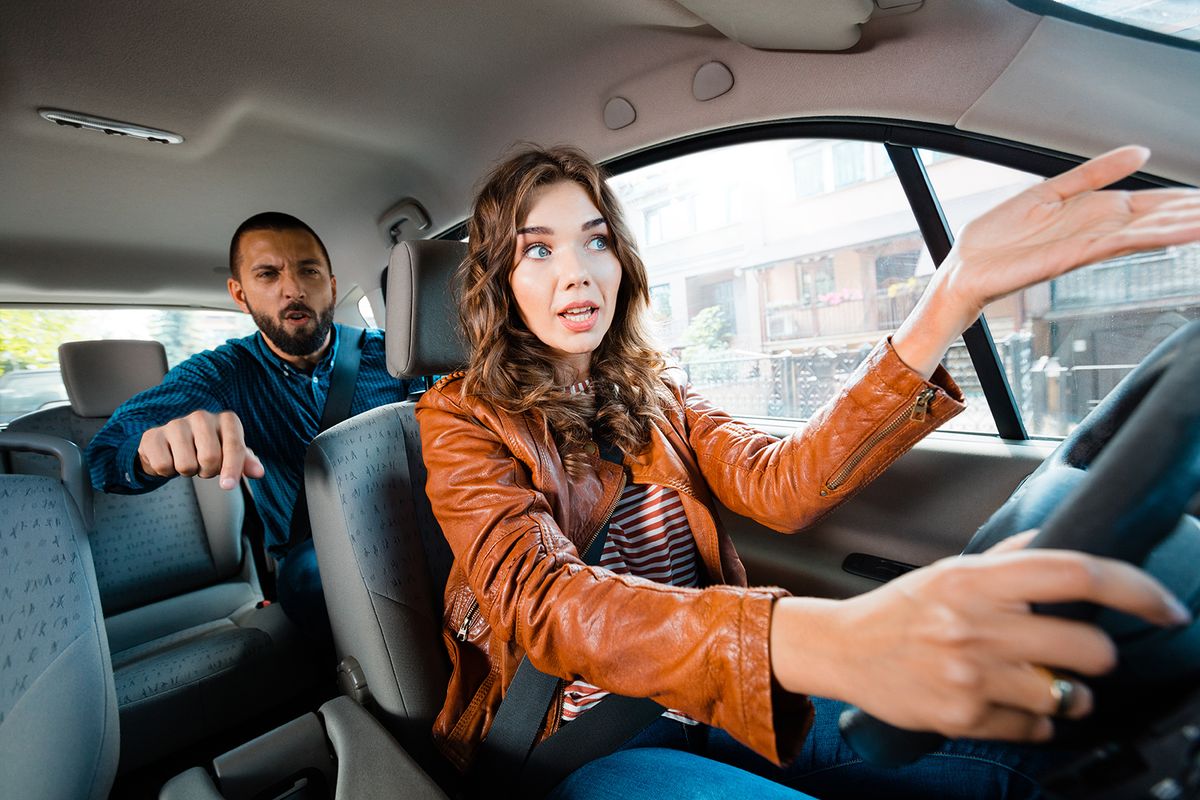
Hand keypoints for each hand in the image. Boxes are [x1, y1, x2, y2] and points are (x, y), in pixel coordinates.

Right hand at [137, 409, 265, 488]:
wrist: (170, 445)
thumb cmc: (208, 449)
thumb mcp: (230, 454)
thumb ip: (246, 462)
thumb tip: (259, 472)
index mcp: (226, 420)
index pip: (233, 447)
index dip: (232, 469)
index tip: (227, 486)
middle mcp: (201, 416)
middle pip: (210, 458)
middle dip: (208, 472)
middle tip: (204, 466)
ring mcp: (175, 424)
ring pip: (186, 465)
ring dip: (188, 472)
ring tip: (187, 460)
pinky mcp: (152, 435)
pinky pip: (163, 466)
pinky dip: (167, 472)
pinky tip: (170, 459)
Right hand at [769, 531, 1190, 741]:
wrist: (841, 650)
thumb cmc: (897, 610)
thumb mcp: (947, 572)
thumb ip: (1005, 561)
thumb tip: (1055, 543)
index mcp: (975, 580)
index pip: (1075, 574)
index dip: (1133, 589)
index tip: (1164, 606)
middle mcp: (976, 626)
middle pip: (1090, 647)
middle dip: (1096, 656)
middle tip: (1078, 653)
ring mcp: (971, 675)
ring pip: (1069, 695)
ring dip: (1069, 693)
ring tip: (1039, 681)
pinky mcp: (964, 717)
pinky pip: (1036, 728)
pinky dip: (1033, 720)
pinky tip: (1005, 701)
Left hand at [893, 145, 1199, 375]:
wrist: (964, 269)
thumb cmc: (999, 238)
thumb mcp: (1051, 191)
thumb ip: (1095, 173)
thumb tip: (1141, 153)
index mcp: (1093, 213)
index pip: (1152, 203)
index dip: (1183, 200)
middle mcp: (1096, 230)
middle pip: (1157, 218)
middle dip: (1191, 213)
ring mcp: (1086, 244)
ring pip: (1147, 231)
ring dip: (1183, 225)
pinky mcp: (1070, 256)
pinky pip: (1118, 243)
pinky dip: (1151, 236)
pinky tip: (1179, 231)